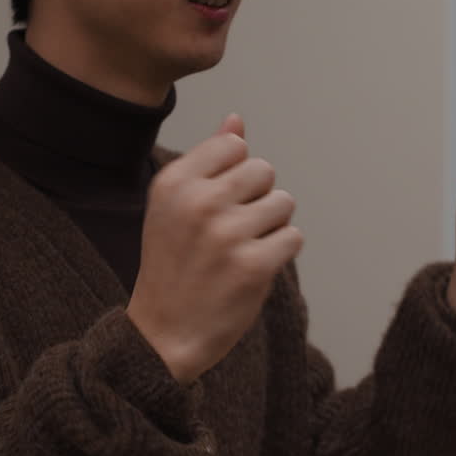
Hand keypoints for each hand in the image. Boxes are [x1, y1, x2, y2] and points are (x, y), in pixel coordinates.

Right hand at [128, 114, 302, 383]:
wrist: (163, 335)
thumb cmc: (173, 265)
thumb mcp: (174, 207)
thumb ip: (207, 161)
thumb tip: (237, 120)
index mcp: (174, 182)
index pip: (234, 146)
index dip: (234, 175)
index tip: (215, 205)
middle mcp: (198, 202)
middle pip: (264, 170)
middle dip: (257, 199)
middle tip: (230, 232)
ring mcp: (226, 234)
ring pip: (283, 203)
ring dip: (271, 227)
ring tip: (241, 250)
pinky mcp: (253, 266)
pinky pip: (293, 238)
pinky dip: (279, 254)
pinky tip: (252, 270)